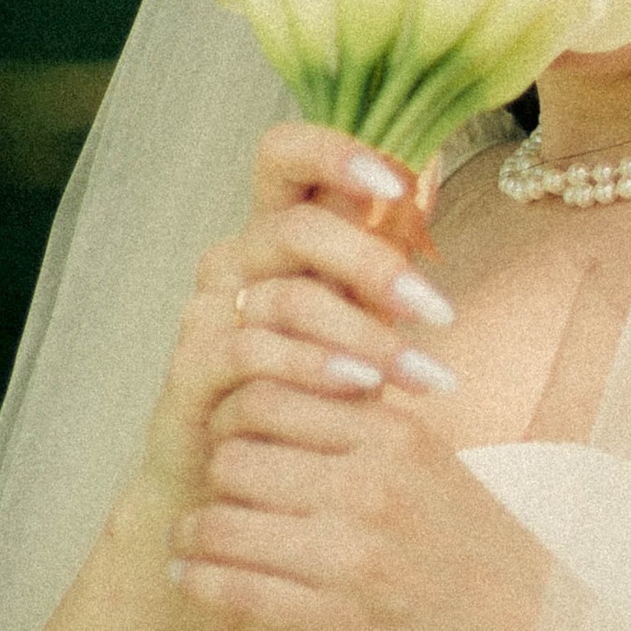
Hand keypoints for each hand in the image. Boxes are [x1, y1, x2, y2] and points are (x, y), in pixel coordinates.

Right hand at [137, 119, 459, 522]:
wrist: (235, 479)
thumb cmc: (308, 390)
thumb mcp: (356, 318)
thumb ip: (378, 261)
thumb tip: (432, 183)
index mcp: (274, 230)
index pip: (283, 153)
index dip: (333, 151)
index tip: (398, 182)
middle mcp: (235, 259)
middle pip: (297, 229)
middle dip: (375, 266)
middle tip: (439, 311)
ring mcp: (207, 311)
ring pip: (288, 297)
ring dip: (367, 335)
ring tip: (422, 374)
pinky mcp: (191, 368)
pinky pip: (254, 350)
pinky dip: (317, 368)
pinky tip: (362, 390)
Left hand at [169, 361, 553, 630]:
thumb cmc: (481, 554)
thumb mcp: (435, 466)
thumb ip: (367, 431)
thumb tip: (290, 397)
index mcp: (395, 435)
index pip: (272, 394)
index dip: (235, 414)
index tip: (229, 434)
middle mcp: (370, 486)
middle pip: (235, 455)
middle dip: (211, 475)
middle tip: (208, 492)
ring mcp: (352, 557)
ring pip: (222, 522)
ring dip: (192, 533)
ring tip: (187, 541)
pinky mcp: (339, 624)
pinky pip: (237, 591)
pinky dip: (200, 583)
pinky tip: (190, 580)